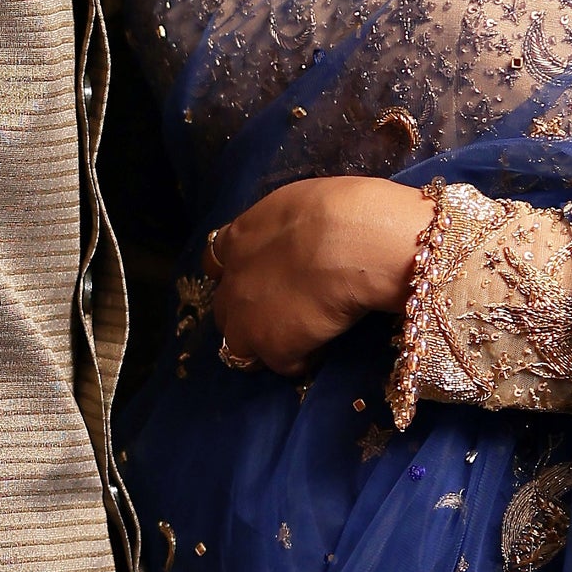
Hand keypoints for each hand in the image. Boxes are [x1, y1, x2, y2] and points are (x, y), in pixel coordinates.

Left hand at [206, 174, 431, 373]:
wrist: (355, 242)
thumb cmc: (343, 210)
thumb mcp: (300, 206)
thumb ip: (285, 229)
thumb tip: (300, 237)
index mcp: (238, 238)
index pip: (215, 262)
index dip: (235, 273)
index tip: (259, 277)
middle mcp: (232, 280)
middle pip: (224, 308)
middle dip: (246, 313)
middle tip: (284, 312)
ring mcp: (246, 318)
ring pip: (238, 346)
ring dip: (265, 344)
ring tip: (300, 339)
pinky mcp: (271, 348)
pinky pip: (282, 365)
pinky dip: (301, 360)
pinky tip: (323, 347)